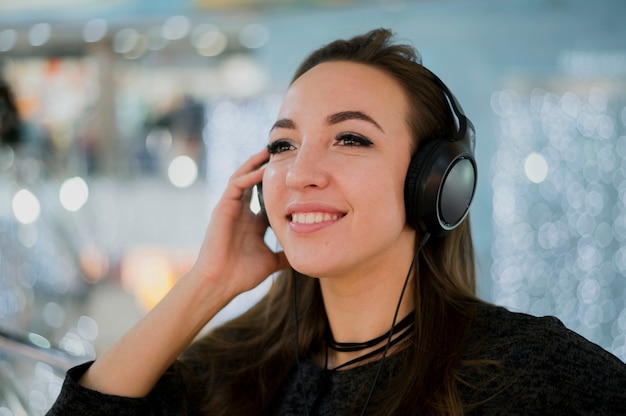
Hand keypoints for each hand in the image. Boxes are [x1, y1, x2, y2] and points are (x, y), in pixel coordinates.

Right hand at [189, 148, 288, 298]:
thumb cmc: (242, 274)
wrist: (221, 282)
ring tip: (270, 151)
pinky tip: (263, 169)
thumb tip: (304, 255)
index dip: (279, 185)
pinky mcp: (223, 207)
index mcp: (253, 222)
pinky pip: (236, 184)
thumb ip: (285, 255)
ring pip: (243, 177)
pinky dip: (249, 175)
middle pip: (254, 181)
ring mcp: (231, 208)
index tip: (296, 175)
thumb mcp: (272, 261)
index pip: (267, 196)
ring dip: (256, 163)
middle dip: (266, 167)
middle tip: (283, 153)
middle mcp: (242, 211)